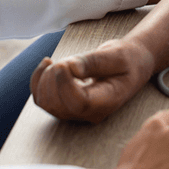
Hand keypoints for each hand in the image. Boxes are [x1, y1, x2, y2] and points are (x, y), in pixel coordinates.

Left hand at [30, 37, 153, 122]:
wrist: (130, 65)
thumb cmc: (125, 59)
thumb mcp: (115, 55)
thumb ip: (93, 62)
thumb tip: (70, 68)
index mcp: (107, 102)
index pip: (77, 103)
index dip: (64, 83)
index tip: (63, 62)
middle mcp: (90, 113)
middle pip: (58, 105)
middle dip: (52, 78)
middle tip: (65, 59)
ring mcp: (76, 112)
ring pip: (46, 103)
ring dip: (44, 79)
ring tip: (59, 61)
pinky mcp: (65, 104)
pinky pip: (42, 99)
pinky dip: (38, 80)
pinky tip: (47, 63)